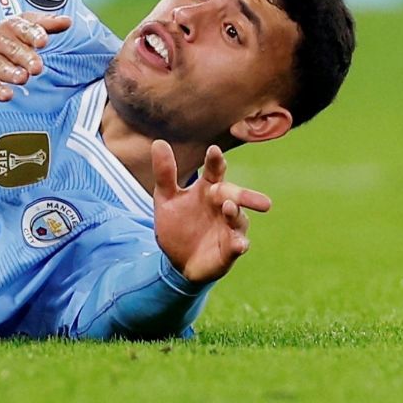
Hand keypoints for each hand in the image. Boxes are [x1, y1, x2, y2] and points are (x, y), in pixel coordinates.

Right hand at [0, 13, 70, 100]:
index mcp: (8, 27)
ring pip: (0, 68)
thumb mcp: (18, 27)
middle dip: (26, 58)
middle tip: (37, 67)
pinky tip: (6, 95)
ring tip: (23, 78)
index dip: (33, 34)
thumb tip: (68, 21)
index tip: (43, 41)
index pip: (22, 28)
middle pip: (13, 50)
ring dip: (12, 74)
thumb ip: (44, 24)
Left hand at [151, 140, 271, 283]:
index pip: (214, 172)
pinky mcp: (230, 248)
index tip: (213, 150)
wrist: (176, 260)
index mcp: (208, 190)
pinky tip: (240, 244)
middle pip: (234, 195)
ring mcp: (228, 227)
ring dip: (236, 214)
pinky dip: (239, 244)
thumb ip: (165, 172)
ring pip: (238, 219)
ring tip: (230, 208)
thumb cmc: (176, 224)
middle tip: (243, 189)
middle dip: (243, 192)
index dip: (214, 161)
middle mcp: (222, 206)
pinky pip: (237, 245)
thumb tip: (158, 142)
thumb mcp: (165, 197)